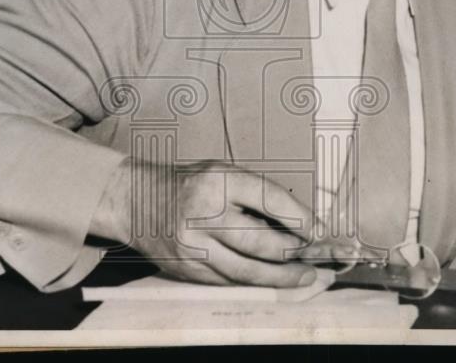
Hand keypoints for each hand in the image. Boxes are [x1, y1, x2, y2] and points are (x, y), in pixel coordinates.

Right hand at [92, 158, 317, 286]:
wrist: (135, 200)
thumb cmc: (187, 183)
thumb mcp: (221, 172)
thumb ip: (254, 194)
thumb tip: (299, 223)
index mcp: (218, 180)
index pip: (270, 200)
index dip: (301, 218)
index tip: (320, 232)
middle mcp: (205, 214)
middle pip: (262, 243)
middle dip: (296, 254)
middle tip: (317, 258)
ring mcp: (194, 246)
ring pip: (249, 271)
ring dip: (282, 277)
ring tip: (305, 276)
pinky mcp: (188, 270)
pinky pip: (230, 282)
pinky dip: (256, 284)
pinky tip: (273, 281)